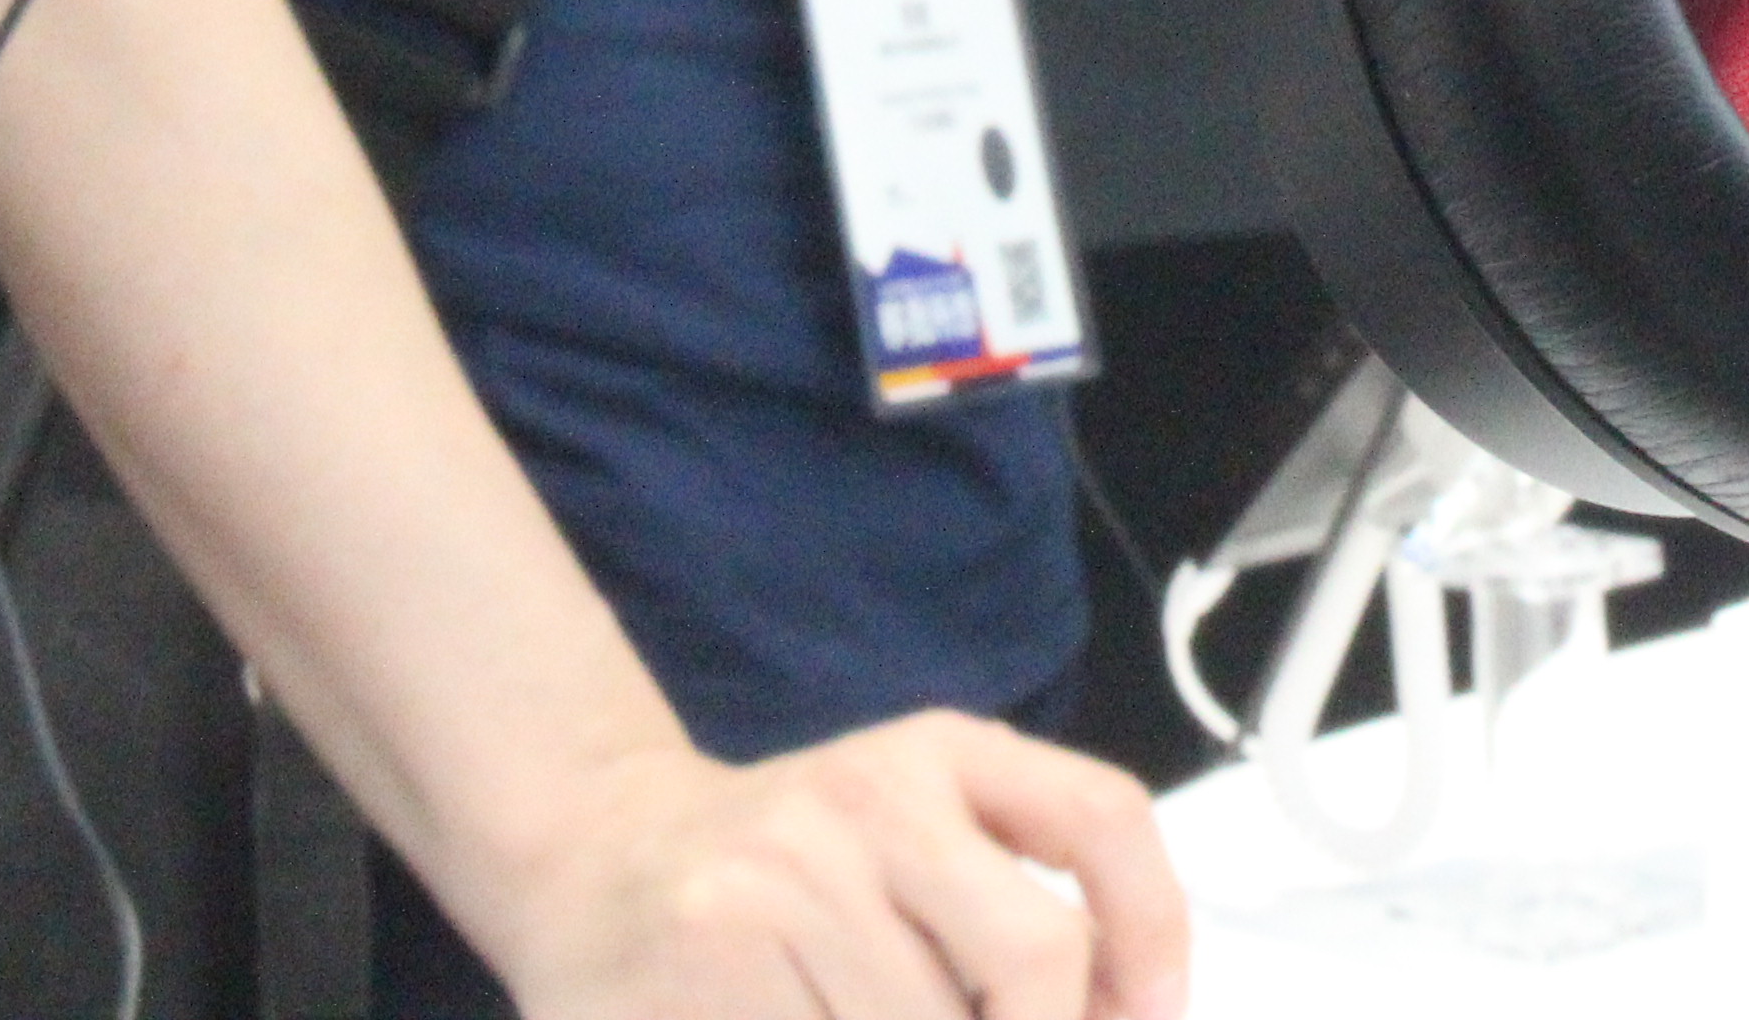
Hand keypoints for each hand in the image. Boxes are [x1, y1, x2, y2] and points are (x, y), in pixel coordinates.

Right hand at [472, 713, 1188, 1019]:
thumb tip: (1125, 1019)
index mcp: (941, 755)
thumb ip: (1012, 912)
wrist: (594, 856)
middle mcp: (870, 798)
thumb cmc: (786, 873)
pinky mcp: (714, 963)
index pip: (1099, 817)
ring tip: (868, 1018)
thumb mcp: (912, 837)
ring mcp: (785, 881)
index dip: (1154, 930)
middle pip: (1036, 959)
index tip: (1151, 1017)